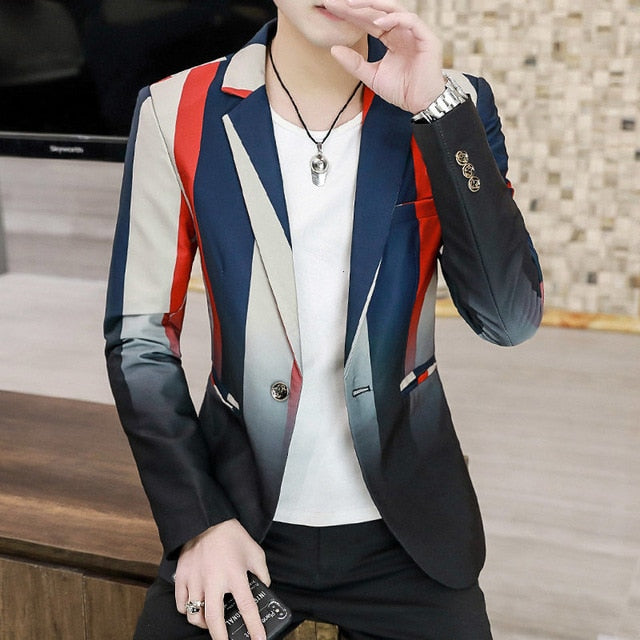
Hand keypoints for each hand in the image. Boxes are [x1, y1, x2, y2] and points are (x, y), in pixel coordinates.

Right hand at [174, 519, 269, 639]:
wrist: (208, 520)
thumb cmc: (233, 536)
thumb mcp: (255, 553)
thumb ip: (262, 573)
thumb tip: (264, 588)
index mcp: (235, 575)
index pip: (247, 608)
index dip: (254, 627)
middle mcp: (214, 581)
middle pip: (215, 621)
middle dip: (221, 638)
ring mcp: (196, 580)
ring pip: (195, 615)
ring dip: (203, 624)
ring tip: (210, 621)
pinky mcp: (182, 576)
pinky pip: (181, 604)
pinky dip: (187, 611)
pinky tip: (195, 607)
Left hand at [325, 0, 444, 112]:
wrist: (422, 104)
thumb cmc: (402, 90)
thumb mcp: (372, 76)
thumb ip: (354, 63)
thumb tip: (334, 49)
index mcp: (391, 38)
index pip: (368, 21)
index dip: (351, 15)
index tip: (332, 10)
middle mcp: (402, 31)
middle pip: (378, 12)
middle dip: (358, 6)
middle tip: (337, 2)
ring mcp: (414, 32)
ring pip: (394, 9)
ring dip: (373, 5)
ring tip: (353, 5)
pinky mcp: (426, 37)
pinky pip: (410, 20)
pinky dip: (394, 19)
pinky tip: (378, 23)